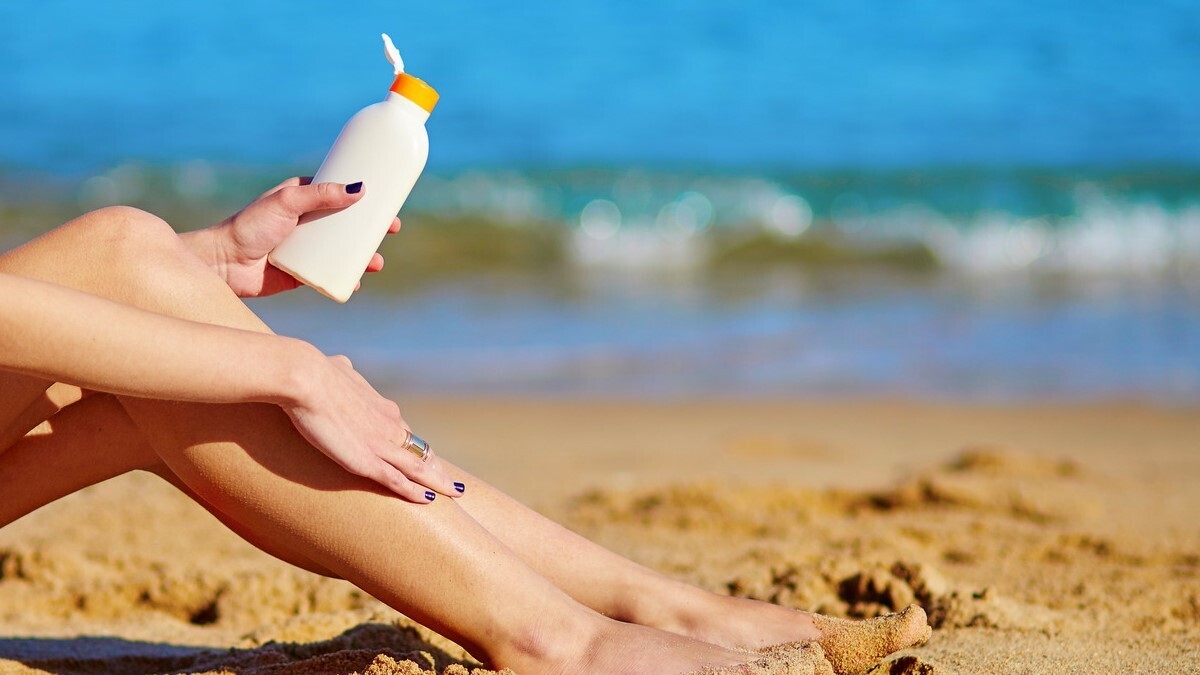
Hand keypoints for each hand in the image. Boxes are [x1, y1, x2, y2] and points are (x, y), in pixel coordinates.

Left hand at [184, 177, 402, 296]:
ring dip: (365, 255)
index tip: (386, 200)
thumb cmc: (250, 226)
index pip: (340, 193)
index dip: (364, 197)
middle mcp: (307, 222)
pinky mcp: (303, 272)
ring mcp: (306, 248)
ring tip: (376, 262)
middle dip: (373, 227)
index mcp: (303, 199)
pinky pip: (331, 274)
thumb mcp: (287, 202)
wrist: (224, 264)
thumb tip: (360, 189)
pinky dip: (347, 276)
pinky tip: (358, 280)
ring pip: (344, 250)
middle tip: (392, 229)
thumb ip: (320, 194)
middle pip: (348, 222)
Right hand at [283, 351, 461, 502]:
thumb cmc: (315, 372)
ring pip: (419, 467)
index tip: (424, 456)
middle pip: (420, 450)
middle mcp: (389, 425)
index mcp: (381, 406)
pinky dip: (415, 492)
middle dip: (436, 467)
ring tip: (456, 492)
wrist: (306, 378)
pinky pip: (398, 480)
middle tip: (451, 480)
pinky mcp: (366, 461)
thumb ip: (343, 371)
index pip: (405, 431)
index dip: (414, 446)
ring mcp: (381, 444)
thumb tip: (340, 364)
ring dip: (438, 481)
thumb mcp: (337, 368)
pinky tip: (431, 500)